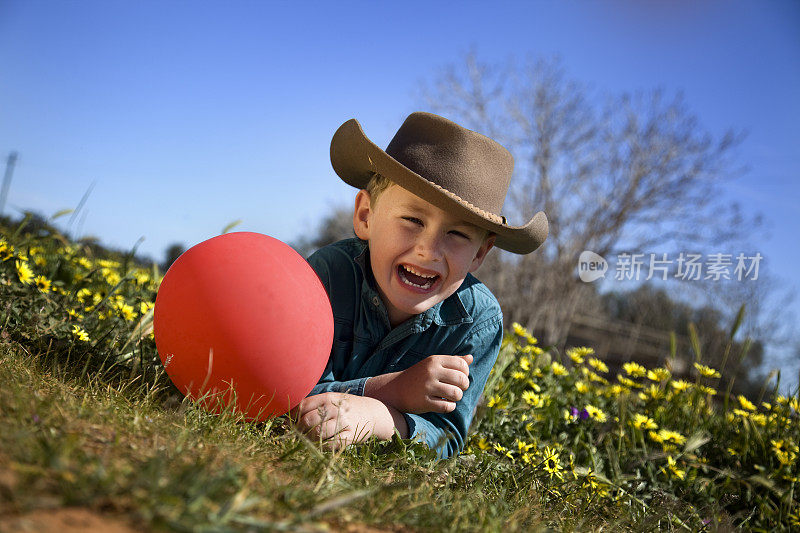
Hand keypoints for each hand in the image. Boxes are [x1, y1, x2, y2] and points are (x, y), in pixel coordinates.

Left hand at [290, 392, 407, 449]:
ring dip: (309, 439)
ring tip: (308, 440)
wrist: (374, 413)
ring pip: (318, 433)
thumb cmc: (346, 408)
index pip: (303, 406)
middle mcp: (335, 408)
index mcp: (328, 397)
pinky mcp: (350, 436)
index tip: (290, 422)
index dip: (292, 416)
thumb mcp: (332, 400)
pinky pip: (331, 444)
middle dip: (299, 430)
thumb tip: (287, 417)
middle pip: (308, 420)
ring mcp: (343, 422)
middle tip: (297, 434)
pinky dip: (322, 447)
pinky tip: (321, 445)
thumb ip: (313, 405)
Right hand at [365, 354, 472, 413]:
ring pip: (456, 394)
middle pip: (462, 380)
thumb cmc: (419, 376)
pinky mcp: (424, 402)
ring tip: (451, 397)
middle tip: (457, 389)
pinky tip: (445, 404)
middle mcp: (431, 372)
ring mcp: (427, 387)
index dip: (465, 373)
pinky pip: (447, 406)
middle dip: (464, 387)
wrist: (395, 390)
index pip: (462, 365)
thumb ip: (452, 361)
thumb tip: (471, 358)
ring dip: (457, 398)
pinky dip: (450, 407)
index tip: (459, 378)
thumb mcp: (433, 364)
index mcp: (434, 360)